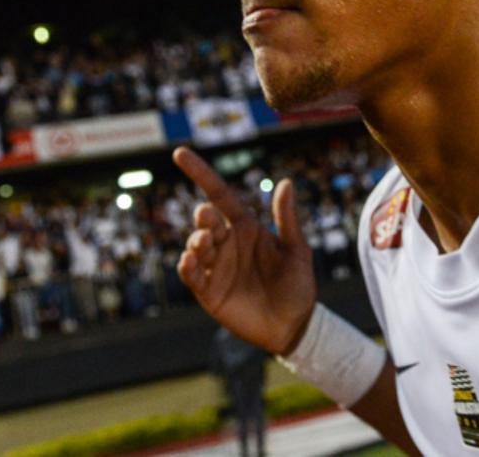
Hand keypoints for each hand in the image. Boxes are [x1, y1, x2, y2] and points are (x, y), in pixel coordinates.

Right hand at [174, 146, 315, 354]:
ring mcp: (217, 267)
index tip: (180, 153)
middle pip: (206, 221)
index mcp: (247, 228)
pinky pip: (192, 275)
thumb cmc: (298, 284)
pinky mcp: (209, 292)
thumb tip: (286, 182)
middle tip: (208, 218)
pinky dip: (187, 266)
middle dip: (203, 217)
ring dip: (196, 241)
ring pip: (195, 246)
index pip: (219, 195)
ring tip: (203, 242)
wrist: (294, 325)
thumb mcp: (297, 249)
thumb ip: (287, 219)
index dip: (200, 173)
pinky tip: (189, 261)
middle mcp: (228, 244)